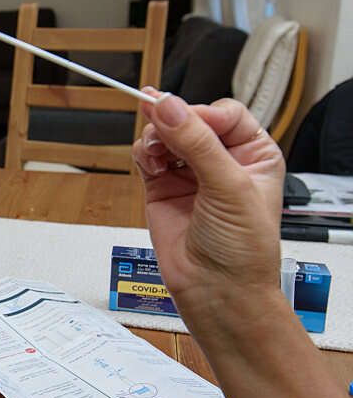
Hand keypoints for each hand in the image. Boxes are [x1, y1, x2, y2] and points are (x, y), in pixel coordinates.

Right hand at [131, 89, 285, 335]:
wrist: (216, 291)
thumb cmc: (242, 250)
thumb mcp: (229, 188)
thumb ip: (197, 143)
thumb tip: (169, 106)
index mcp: (253, 154)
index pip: (224, 115)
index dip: (202, 114)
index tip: (184, 118)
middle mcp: (222, 160)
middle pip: (190, 120)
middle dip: (173, 121)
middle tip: (159, 125)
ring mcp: (189, 173)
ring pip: (165, 134)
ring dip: (155, 136)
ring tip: (155, 151)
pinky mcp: (162, 187)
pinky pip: (147, 156)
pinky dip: (143, 152)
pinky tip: (149, 161)